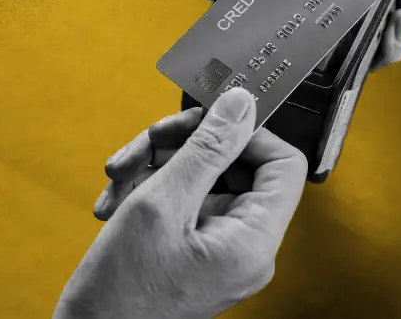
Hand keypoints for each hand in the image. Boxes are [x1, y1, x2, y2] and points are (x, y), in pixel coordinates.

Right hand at [53, 88, 307, 318]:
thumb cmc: (121, 294)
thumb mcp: (163, 203)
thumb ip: (207, 148)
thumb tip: (240, 106)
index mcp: (254, 241)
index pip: (284, 165)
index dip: (250, 133)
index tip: (211, 118)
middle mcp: (245, 245)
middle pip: (236, 165)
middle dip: (187, 145)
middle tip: (152, 140)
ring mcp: (220, 247)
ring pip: (203, 177)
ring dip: (158, 165)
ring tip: (121, 175)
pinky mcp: (196, 247)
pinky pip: (185, 199)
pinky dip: (150, 189)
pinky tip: (117, 200)